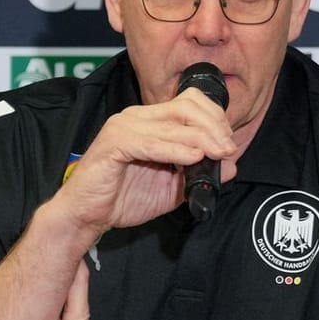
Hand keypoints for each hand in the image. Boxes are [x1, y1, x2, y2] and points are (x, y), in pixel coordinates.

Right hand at [49, 89, 235, 236]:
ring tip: (218, 154)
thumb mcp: (172, 188)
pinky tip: (193, 157)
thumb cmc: (122, 198)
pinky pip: (150, 142)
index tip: (228, 145)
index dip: (215, 120)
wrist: (87, 215)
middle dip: (213, 127)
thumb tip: (231, 165)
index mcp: (149, 121)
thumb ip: (199, 174)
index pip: (190, 104)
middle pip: (186, 107)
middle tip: (227, 150)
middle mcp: (137, 117)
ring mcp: (123, 127)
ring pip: (172, 123)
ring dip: (201, 138)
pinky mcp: (113, 144)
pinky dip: (175, 149)